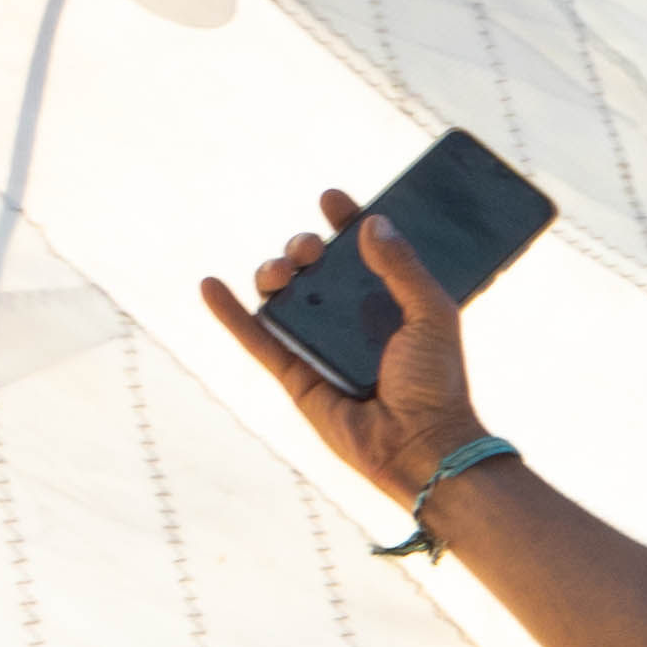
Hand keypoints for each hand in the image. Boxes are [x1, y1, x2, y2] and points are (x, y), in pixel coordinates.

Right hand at [194, 191, 485, 508]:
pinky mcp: (296, 373)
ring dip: (274, 272)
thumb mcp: (431, 315)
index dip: (346, 224)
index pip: (363, 252)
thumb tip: (372, 223)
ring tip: (281, 272)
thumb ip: (403, 269)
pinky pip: (257, 338)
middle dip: (306, 247)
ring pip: (285, 296)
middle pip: (316, 268)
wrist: (420, 445)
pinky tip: (209, 285)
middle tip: (313, 249)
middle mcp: (353, 319)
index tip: (333, 202)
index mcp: (390, 302)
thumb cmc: (437, 383)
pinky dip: (229, 313)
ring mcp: (321, 344)